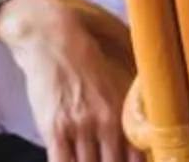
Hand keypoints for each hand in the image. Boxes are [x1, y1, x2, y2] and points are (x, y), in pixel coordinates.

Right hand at [0, 0, 136, 161]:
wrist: (52, 39)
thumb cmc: (84, 58)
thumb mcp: (113, 83)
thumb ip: (123, 112)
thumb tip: (135, 139)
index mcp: (123, 109)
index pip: (136, 154)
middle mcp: (104, 120)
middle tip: (108, 161)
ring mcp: (78, 126)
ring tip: (90, 161)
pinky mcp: (53, 129)